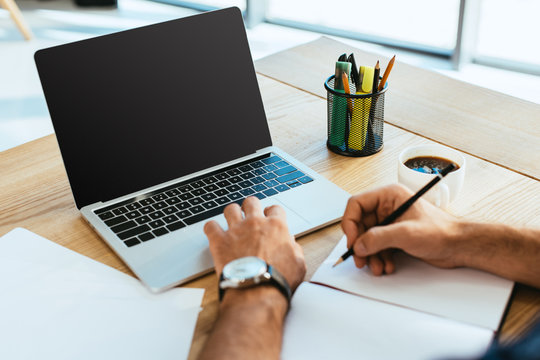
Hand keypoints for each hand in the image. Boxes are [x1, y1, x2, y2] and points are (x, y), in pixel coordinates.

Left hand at [204, 196, 305, 291]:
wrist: (257, 292)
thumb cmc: (278, 280)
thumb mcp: (298, 264)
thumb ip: (294, 248)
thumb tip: (290, 242)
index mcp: (276, 226)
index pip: (275, 209)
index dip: (272, 212)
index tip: (269, 217)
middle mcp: (255, 223)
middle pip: (251, 202)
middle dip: (250, 207)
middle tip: (249, 215)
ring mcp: (236, 230)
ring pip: (230, 209)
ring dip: (231, 214)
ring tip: (232, 222)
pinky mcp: (219, 241)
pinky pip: (210, 226)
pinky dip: (211, 228)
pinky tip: (214, 233)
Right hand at [341, 184, 463, 274]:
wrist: (459, 246)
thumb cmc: (442, 231)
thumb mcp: (407, 233)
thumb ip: (380, 238)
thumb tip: (359, 244)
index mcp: (389, 196)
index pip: (356, 204)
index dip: (350, 223)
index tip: (352, 240)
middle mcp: (387, 206)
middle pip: (359, 224)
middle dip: (360, 244)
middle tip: (360, 259)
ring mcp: (390, 221)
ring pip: (367, 238)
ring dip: (370, 254)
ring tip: (376, 266)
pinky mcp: (394, 235)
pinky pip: (377, 246)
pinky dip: (378, 257)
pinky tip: (386, 265)